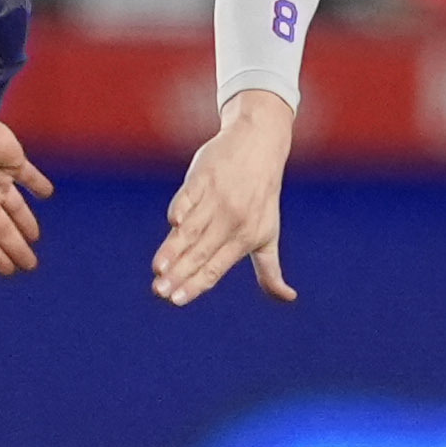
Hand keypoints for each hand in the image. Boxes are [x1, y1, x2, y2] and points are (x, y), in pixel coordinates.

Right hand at [0, 115, 53, 274]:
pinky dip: (38, 184)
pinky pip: (29, 175)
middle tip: (30, 264)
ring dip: (25, 221)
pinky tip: (47, 193)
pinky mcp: (12, 162)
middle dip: (14, 246)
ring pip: (15, 207)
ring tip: (35, 237)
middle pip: (1, 228)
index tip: (8, 271)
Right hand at [153, 89, 298, 306]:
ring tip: (156, 268)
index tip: (176, 301)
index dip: (195, 285)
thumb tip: (288, 298)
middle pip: (201, 252)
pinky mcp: (203, 177)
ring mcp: (216, 198)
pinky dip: (183, 207)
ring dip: (173, 249)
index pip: (215, 268)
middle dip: (178, 274)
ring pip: (191, 229)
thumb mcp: (269, 234)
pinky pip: (190, 195)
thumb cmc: (263, 198)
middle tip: (158, 291)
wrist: (261, 145)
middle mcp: (232, 220)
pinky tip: (173, 222)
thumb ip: (270, 270)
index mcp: (245, 238)